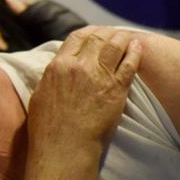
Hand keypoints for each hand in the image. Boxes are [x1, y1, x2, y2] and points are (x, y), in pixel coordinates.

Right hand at [28, 27, 141, 149]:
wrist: (65, 148)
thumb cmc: (48, 128)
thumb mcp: (41, 94)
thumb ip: (52, 76)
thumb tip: (58, 67)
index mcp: (59, 65)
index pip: (77, 37)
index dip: (89, 31)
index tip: (95, 32)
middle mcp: (80, 66)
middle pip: (98, 37)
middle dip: (108, 32)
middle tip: (114, 33)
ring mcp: (100, 75)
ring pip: (116, 45)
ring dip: (122, 38)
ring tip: (127, 37)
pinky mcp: (117, 88)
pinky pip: (130, 64)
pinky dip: (135, 52)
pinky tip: (138, 47)